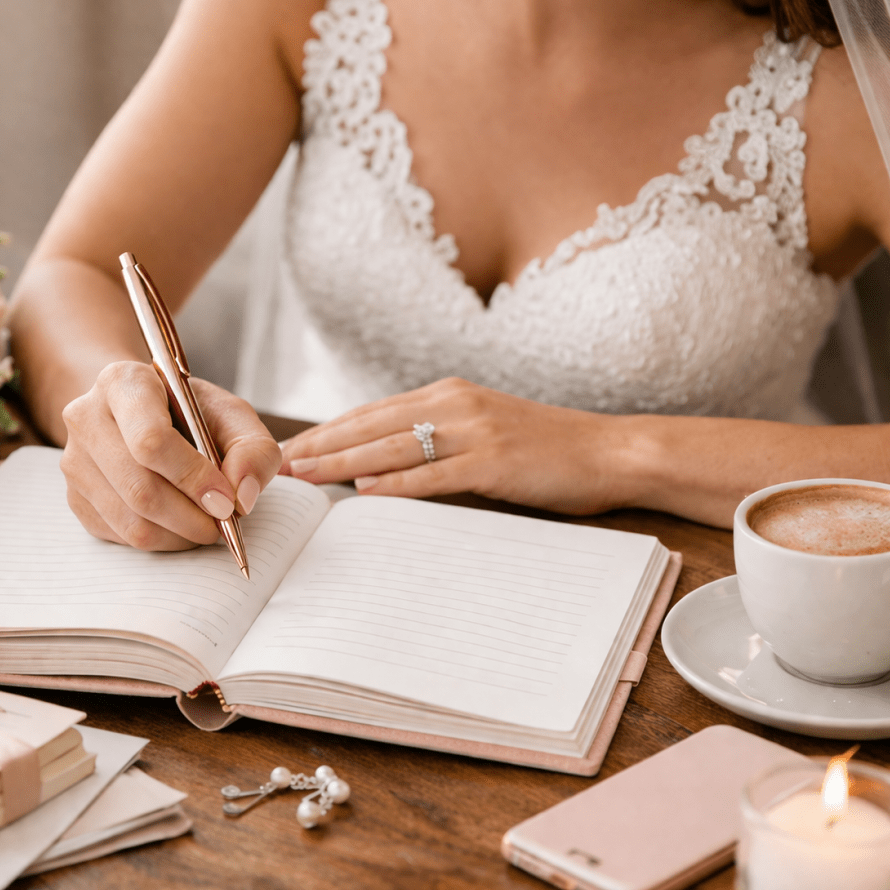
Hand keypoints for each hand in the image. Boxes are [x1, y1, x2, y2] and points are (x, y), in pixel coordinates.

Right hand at [60, 361, 281, 549]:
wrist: (144, 414)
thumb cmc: (191, 413)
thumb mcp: (233, 416)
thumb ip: (253, 450)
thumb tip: (243, 498)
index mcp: (124, 383)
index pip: (151, 441)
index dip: (194, 478)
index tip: (226, 500)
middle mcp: (86, 418)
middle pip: (140, 488)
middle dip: (192, 516)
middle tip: (224, 521)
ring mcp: (74, 461)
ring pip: (131, 520)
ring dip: (181, 534)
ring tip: (207, 524)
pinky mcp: (75, 498)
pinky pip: (122, 537)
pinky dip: (163, 541)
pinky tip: (181, 524)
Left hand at [279, 377, 629, 514]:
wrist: (609, 450)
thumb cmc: (544, 448)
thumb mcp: (483, 431)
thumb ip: (434, 442)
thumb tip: (376, 469)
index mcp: (448, 395)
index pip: (372, 413)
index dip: (328, 430)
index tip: (293, 446)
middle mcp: (454, 404)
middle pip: (371, 424)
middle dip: (322, 444)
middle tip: (280, 462)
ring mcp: (475, 430)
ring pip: (392, 446)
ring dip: (344, 462)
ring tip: (305, 476)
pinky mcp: (495, 461)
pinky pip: (434, 474)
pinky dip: (396, 484)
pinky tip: (365, 494)